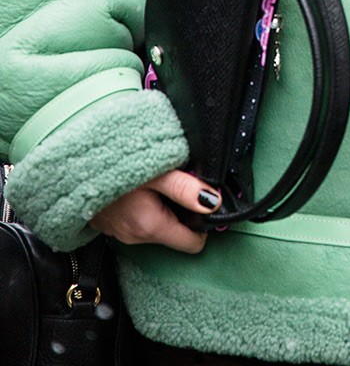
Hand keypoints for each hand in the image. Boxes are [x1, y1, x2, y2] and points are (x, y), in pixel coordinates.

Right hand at [90, 169, 220, 253]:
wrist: (73, 169)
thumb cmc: (114, 167)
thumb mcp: (157, 173)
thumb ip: (186, 188)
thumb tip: (215, 201)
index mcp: (151, 226)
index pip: (193, 243)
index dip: (205, 224)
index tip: (207, 202)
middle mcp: (137, 236)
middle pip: (177, 233)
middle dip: (185, 212)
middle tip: (183, 184)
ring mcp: (124, 233)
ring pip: (160, 227)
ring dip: (166, 208)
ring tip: (162, 184)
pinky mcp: (115, 225)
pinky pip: (142, 222)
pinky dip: (149, 208)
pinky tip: (144, 189)